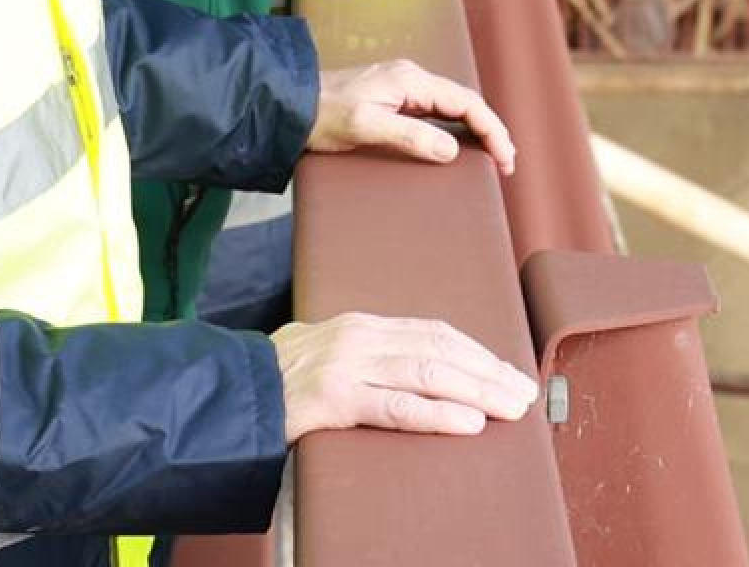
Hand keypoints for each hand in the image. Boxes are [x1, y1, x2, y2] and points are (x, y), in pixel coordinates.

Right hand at [271, 312, 536, 443]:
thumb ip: (369, 361)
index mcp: (362, 325)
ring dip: (476, 391)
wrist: (224, 394)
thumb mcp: (327, 355)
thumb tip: (417, 377)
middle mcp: (359, 338)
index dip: (476, 352)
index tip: (508, 371)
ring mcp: (345, 367)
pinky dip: (436, 414)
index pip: (434, 331)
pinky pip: (394, 407)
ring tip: (510, 407)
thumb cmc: (277, 383)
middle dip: (488, 372)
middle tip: (524, 392)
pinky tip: (467, 423)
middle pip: (440, 348)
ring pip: (426, 373)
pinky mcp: (330, 399)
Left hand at [308, 57, 515, 174]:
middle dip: (491, 130)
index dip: (491, 130)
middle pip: (465, 103)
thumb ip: (409, 136)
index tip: (504, 158)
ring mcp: (403, 87)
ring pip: (452, 107)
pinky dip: (456, 128)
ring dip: (476, 130)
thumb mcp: (365, 127)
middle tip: (507, 162)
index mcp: (411, 80)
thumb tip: (451, 151)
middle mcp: (412, 78)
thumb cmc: (322, 115)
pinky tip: (459, 145)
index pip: (466, 103)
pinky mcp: (393, 99)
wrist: (289, 105)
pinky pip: (436, 112)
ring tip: (492, 156)